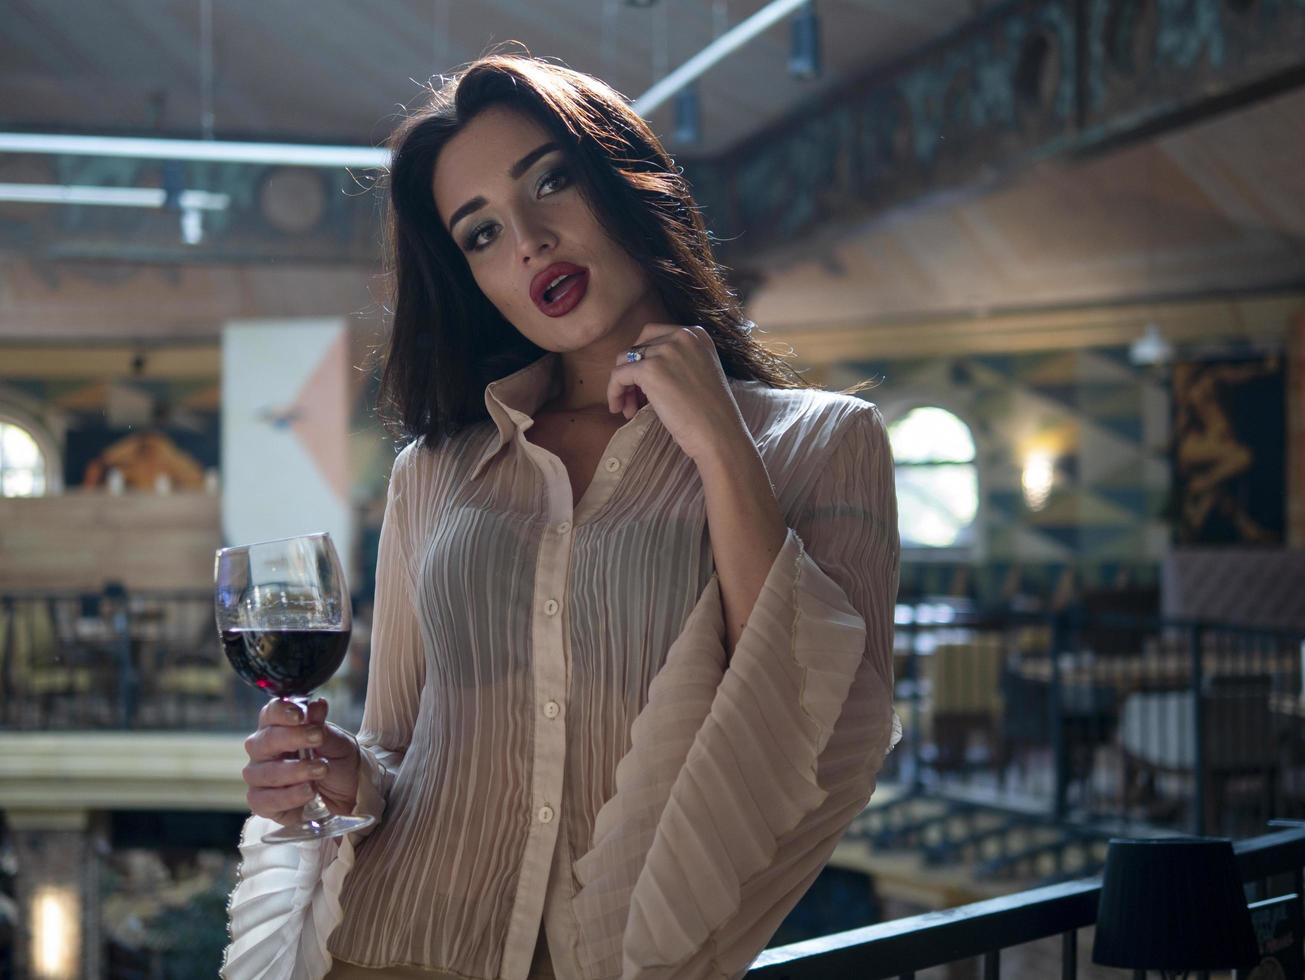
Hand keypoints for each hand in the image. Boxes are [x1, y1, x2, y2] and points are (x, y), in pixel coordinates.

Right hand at [242, 697, 360, 825]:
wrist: (349, 791)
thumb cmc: (337, 760)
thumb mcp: (337, 741)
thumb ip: (322, 726)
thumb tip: (317, 705)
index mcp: (278, 727)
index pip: (270, 713)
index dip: (281, 712)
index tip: (300, 714)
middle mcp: (262, 750)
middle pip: (263, 742)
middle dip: (291, 738)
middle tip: (318, 738)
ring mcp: (259, 776)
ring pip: (263, 773)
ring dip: (294, 770)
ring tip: (321, 769)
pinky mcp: (262, 802)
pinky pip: (264, 800)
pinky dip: (288, 796)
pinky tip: (308, 791)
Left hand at [605, 324, 751, 464]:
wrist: (719, 434)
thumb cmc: (711, 414)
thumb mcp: (700, 373)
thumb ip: (677, 361)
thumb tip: (641, 367)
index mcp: (696, 334)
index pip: (655, 336)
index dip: (645, 359)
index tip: (645, 384)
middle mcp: (681, 336)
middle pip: (639, 346)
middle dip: (632, 370)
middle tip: (634, 397)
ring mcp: (665, 351)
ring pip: (625, 361)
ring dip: (624, 385)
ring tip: (629, 409)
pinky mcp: (650, 369)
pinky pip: (618, 376)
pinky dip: (614, 392)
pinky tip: (619, 409)